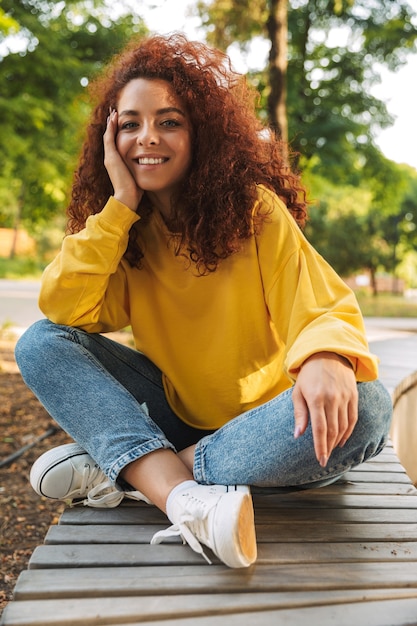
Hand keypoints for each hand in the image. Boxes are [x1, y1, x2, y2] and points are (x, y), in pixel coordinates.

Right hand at [103, 110, 143, 210]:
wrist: (127, 197)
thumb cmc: (135, 190)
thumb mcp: (137, 175)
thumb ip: (140, 169)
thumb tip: (150, 166)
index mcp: (116, 163)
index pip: (115, 144)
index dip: (117, 133)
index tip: (121, 123)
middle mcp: (110, 158)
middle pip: (110, 138)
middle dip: (112, 125)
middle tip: (114, 113)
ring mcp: (109, 157)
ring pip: (108, 136)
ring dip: (111, 123)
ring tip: (113, 112)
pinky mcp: (111, 157)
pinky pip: (109, 138)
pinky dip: (111, 127)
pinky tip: (113, 118)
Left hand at [292, 352, 357, 466]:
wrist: (327, 354)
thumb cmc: (308, 375)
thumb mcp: (298, 392)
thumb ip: (299, 414)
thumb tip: (298, 435)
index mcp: (316, 398)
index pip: (320, 429)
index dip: (321, 447)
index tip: (321, 460)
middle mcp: (332, 399)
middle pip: (333, 431)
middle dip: (328, 448)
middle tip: (324, 460)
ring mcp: (345, 397)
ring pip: (344, 426)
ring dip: (337, 441)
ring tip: (331, 450)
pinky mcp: (353, 395)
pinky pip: (353, 419)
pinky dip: (348, 432)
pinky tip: (341, 439)